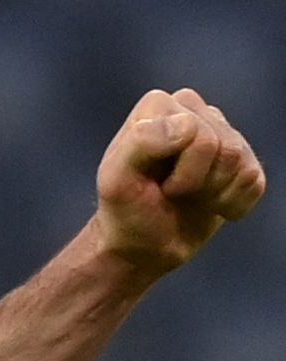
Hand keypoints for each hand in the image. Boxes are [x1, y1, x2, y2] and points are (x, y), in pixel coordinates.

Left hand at [94, 87, 265, 274]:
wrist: (142, 244)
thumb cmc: (125, 210)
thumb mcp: (116, 179)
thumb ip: (140, 143)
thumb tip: (187, 124)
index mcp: (160, 107)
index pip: (196, 132)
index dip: (179, 170)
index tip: (151, 180)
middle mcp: (194, 111)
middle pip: (223, 148)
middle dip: (195, 182)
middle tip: (169, 191)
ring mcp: (223, 135)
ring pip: (240, 164)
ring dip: (212, 194)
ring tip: (187, 196)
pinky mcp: (244, 162)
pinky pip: (254, 184)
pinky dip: (230, 205)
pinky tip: (207, 204)